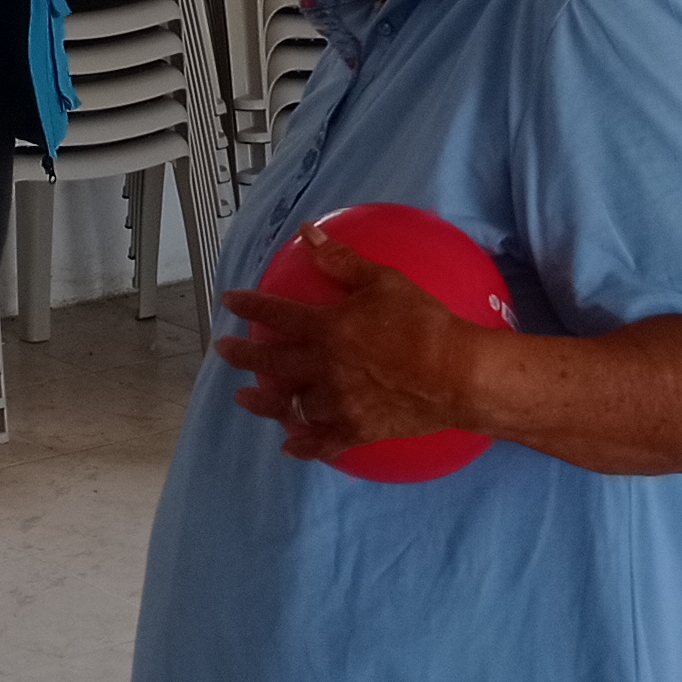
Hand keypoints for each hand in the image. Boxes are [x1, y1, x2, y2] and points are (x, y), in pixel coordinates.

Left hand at [213, 226, 479, 460]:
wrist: (456, 374)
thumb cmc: (423, 323)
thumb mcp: (383, 281)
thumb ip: (341, 260)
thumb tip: (308, 233)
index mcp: (326, 328)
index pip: (276, 313)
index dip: (250, 305)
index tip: (230, 301)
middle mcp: (323, 366)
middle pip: (271, 361)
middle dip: (243, 355)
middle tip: (224, 351)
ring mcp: (338, 402)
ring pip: (289, 405)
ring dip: (264, 402)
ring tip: (246, 399)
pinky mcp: (357, 429)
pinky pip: (323, 442)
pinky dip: (304, 445)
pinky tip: (291, 447)